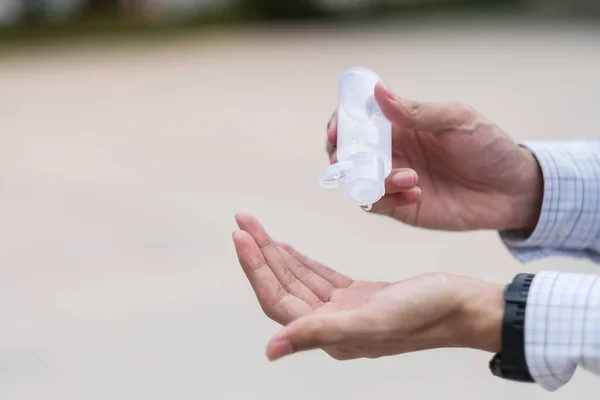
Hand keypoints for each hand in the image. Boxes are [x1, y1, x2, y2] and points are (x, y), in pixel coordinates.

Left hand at [233, 213, 502, 360]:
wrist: (464, 306)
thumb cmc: (426, 313)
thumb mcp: (372, 319)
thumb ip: (320, 333)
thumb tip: (271, 350)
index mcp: (329, 334)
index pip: (278, 300)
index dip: (255, 270)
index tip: (240, 236)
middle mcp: (332, 325)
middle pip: (283, 286)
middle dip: (260, 253)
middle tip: (242, 220)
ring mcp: (345, 311)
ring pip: (299, 279)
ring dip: (277, 253)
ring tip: (255, 226)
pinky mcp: (359, 297)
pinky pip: (320, 277)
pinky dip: (302, 261)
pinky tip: (287, 248)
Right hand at [326, 84, 542, 230]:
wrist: (512, 189)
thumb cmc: (488, 146)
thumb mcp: (456, 119)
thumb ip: (416, 111)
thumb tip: (378, 92)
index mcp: (399, 125)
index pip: (358, 121)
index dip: (340, 123)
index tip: (337, 130)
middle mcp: (391, 151)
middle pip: (347, 152)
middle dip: (341, 156)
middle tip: (349, 161)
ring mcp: (393, 179)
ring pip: (357, 180)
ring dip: (373, 179)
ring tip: (410, 178)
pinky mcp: (401, 206)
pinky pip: (376, 204)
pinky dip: (388, 198)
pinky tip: (417, 193)